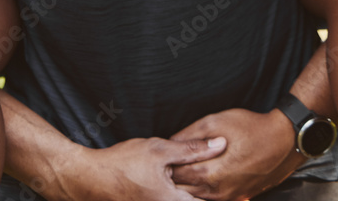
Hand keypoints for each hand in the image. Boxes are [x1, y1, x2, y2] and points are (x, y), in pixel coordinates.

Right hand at [59, 136, 226, 200]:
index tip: (246, 196)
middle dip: (218, 198)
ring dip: (200, 197)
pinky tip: (188, 189)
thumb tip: (220, 143)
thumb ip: (192, 149)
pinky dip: (185, 198)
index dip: (230, 200)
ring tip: (221, 192)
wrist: (91, 179)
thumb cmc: (123, 163)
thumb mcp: (159, 150)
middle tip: (240, 196)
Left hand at [170, 109, 300, 199]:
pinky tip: (199, 177)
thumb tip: (171, 142)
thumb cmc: (250, 127)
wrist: (283, 141)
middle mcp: (217, 191)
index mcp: (209, 172)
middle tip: (166, 164)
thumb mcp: (216, 121)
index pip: (177, 174)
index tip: (159, 156)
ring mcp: (228, 197)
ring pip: (197, 196)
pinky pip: (211, 198)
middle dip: (173, 177)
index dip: (167, 164)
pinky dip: (201, 190)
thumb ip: (191, 135)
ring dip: (186, 185)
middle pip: (184, 189)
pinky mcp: (237, 197)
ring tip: (180, 169)